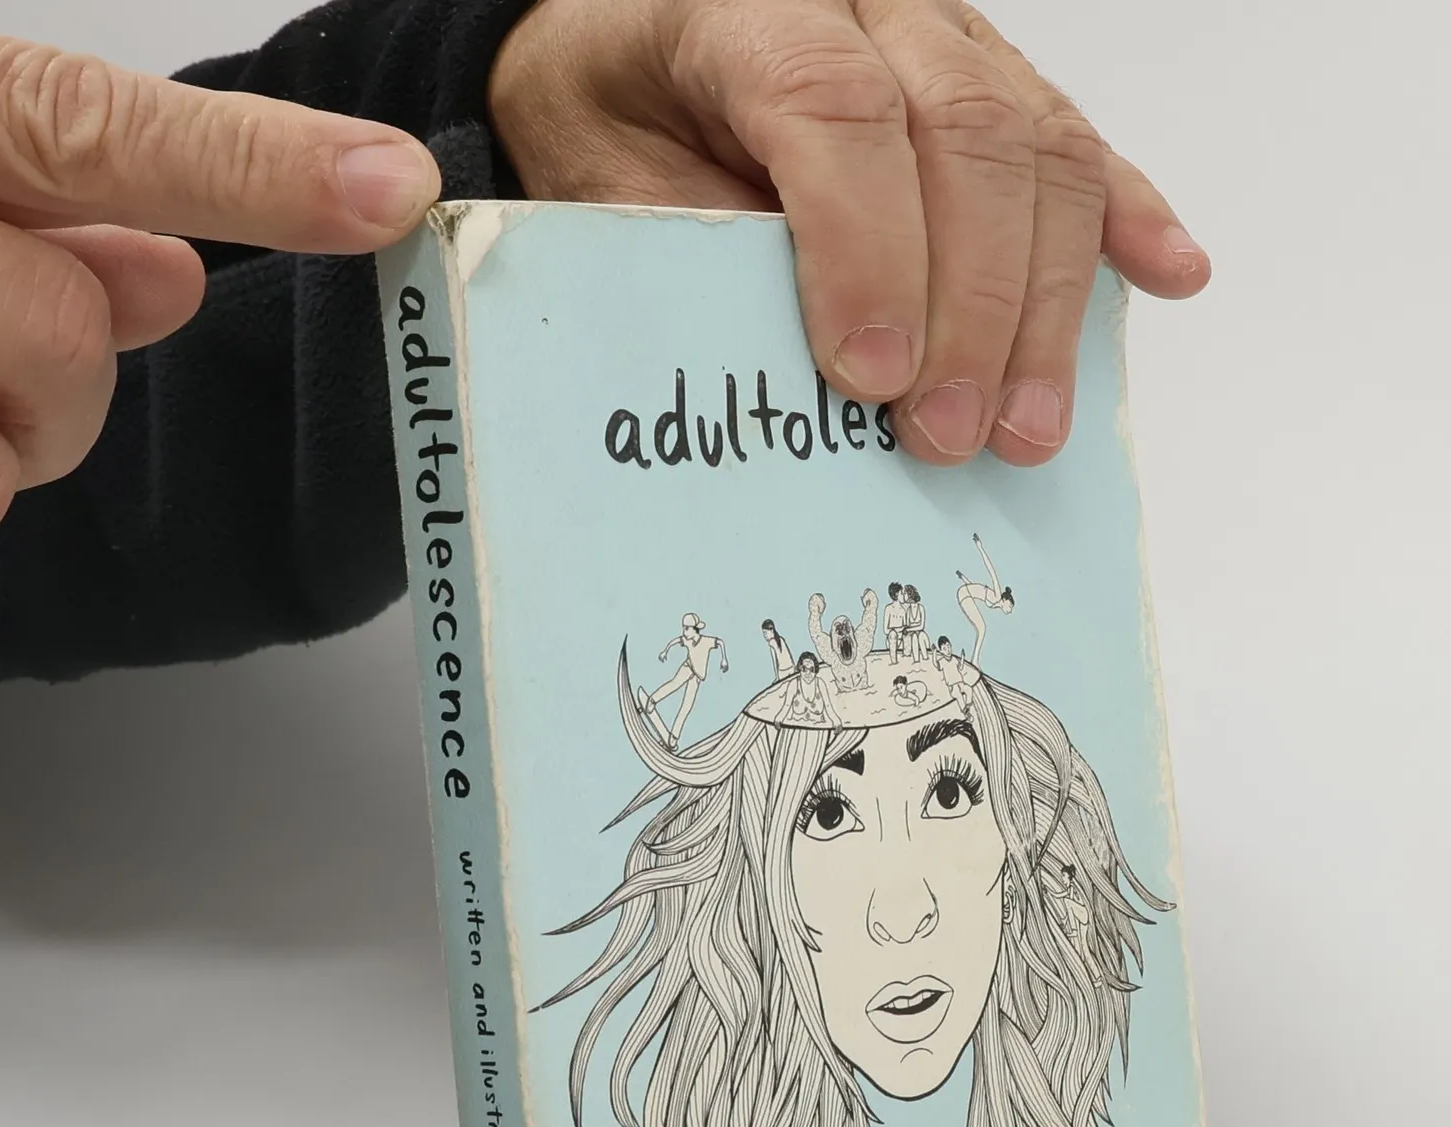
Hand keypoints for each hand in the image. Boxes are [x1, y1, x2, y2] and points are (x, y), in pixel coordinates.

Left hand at [488, 0, 1208, 467]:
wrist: (625, 37)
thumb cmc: (611, 112)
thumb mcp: (601, 182)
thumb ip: (688, 249)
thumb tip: (789, 370)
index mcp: (756, 6)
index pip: (837, 111)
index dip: (865, 249)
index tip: (867, 376)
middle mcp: (873, 3)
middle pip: (964, 134)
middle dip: (970, 305)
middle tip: (951, 438)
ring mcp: (950, 31)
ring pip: (1038, 146)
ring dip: (1048, 301)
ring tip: (1030, 427)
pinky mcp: (995, 72)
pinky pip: (1077, 139)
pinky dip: (1127, 216)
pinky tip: (1169, 276)